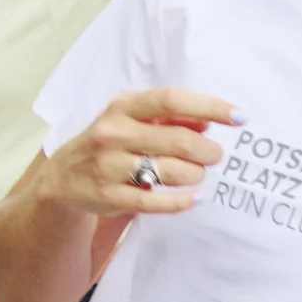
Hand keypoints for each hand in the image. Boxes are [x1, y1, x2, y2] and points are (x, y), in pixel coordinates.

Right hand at [41, 88, 238, 215]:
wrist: (62, 177)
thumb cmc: (110, 142)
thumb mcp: (132, 120)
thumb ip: (169, 119)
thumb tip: (208, 122)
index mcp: (123, 107)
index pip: (172, 100)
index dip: (210, 107)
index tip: (239, 117)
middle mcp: (113, 132)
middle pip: (178, 140)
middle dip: (207, 150)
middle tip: (215, 156)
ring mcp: (109, 165)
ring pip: (170, 171)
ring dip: (195, 174)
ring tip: (198, 174)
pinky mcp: (109, 196)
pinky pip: (155, 201)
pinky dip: (181, 201)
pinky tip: (195, 198)